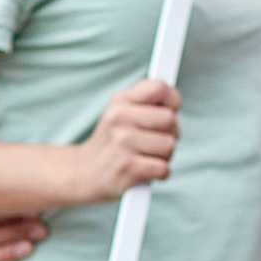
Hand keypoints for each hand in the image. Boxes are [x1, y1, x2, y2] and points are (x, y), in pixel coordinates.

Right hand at [72, 77, 179, 203]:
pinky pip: (164, 168)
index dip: (172, 100)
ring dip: (164, 156)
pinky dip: (160, 173)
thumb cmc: (112, 142)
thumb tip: (175, 101)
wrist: (85, 173)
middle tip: (154, 141)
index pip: (159, 87)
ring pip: (169, 145)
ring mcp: (122, 143)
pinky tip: (146, 171)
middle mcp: (119, 118)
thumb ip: (147, 101)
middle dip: (170, 133)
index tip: (169, 110)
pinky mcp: (128, 168)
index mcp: (120, 101)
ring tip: (147, 156)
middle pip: (170, 119)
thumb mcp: (121, 112)